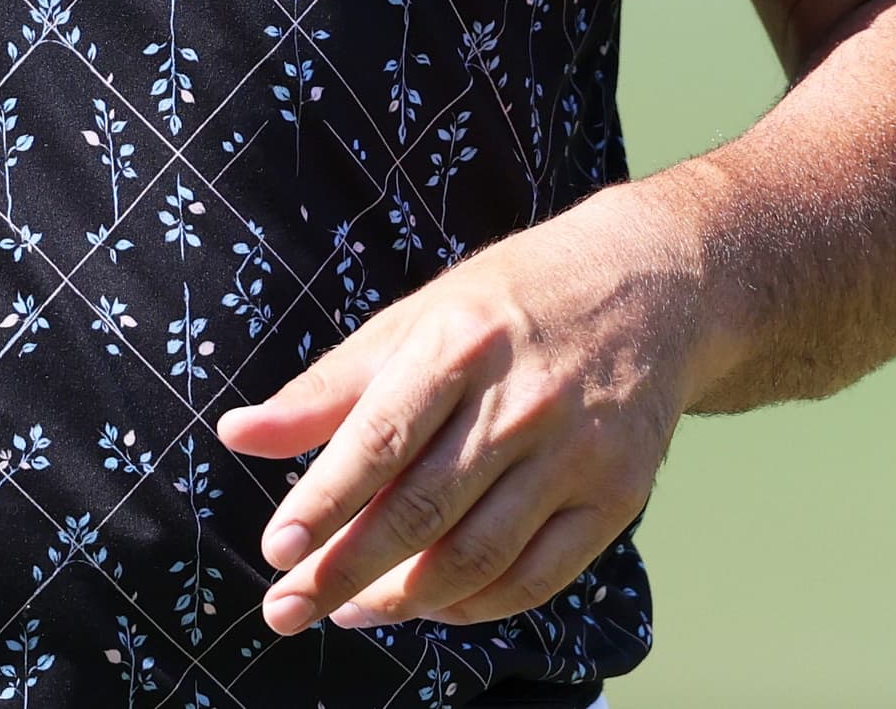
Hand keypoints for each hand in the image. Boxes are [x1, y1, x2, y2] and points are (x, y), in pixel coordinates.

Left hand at [215, 183, 716, 632]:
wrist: (656, 285)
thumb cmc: (512, 302)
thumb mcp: (418, 318)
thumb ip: (330, 386)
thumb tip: (238, 436)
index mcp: (464, 341)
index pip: (381, 439)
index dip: (324, 503)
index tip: (276, 552)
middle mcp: (525, 400)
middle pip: (423, 511)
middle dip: (344, 573)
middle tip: (285, 609)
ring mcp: (577, 453)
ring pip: (477, 557)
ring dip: (403, 601)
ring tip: (349, 611)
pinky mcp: (617, 495)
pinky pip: (536, 578)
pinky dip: (474, 605)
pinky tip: (430, 605)